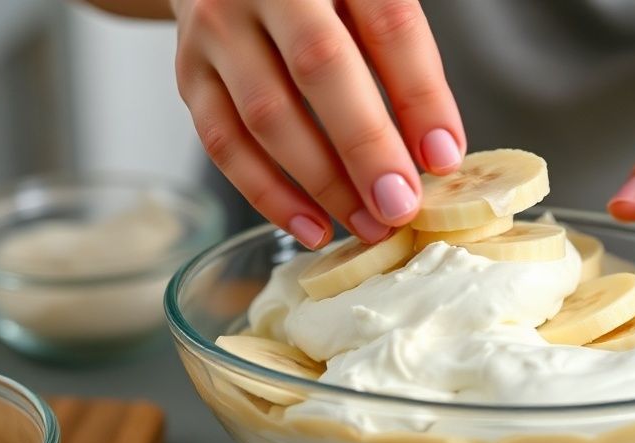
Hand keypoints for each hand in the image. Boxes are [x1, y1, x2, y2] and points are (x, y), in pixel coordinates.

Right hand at [171, 0, 464, 247]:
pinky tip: (313, 227)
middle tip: (401, 206)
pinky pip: (224, 142)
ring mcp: (218, 27)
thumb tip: (432, 152)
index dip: (420, 93)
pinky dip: (269, 195)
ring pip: (267, 114)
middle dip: (366, 147)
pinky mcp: (189, 72)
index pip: (387, 23)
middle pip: (321, 66)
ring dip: (323, 182)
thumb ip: (401, 57)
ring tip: (369, 226)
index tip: (445, 157)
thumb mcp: (366, 0)